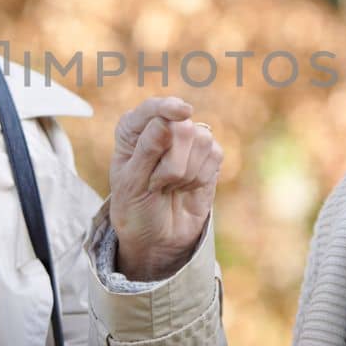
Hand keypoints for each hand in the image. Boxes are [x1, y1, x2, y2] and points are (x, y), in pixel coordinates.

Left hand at [108, 97, 222, 280]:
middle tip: (156, 183)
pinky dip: (200, 178)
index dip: (168, 108)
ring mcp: (187, 140)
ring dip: (185, 174)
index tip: (183, 113)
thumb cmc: (135, 208)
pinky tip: (186, 188)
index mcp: (133, 129)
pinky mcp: (208, 154)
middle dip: (173, 164)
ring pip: (202, 140)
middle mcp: (161, 127)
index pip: (152, 109)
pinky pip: (215, 154)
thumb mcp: (131, 184)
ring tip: (169, 187)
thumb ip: (146, 151)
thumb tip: (166, 122)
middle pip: (182, 128)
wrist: (156, 238)